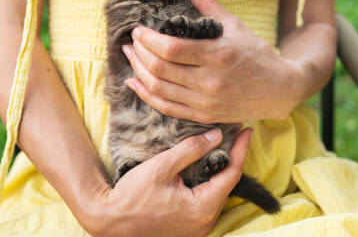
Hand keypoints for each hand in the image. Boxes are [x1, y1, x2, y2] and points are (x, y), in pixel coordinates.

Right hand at [83, 128, 252, 236]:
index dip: (241, 149)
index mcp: (202, 207)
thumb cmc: (133, 194)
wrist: (110, 220)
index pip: (232, 173)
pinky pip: (206, 202)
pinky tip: (206, 168)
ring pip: (217, 193)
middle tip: (235, 135)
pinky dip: (209, 184)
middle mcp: (205, 221)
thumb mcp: (162, 166)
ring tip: (223, 147)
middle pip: (227, 184)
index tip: (246, 130)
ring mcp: (197, 228)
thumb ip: (191, 150)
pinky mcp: (188, 228)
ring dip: (220, 171)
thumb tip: (217, 136)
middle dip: (232, 158)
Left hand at [122, 0, 302, 122]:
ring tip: (130, 56)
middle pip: (160, 69)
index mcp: (218, 55)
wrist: (280, 90)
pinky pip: (166, 107)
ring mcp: (206, 102)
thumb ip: (208, 4)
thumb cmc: (257, 54)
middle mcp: (210, 81)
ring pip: (158, 89)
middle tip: (131, 41)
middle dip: (139, 53)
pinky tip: (135, 82)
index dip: (148, 40)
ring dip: (138, 71)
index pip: (171, 49)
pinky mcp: (203, 115)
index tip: (139, 30)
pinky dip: (146, 95)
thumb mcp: (236, 26)